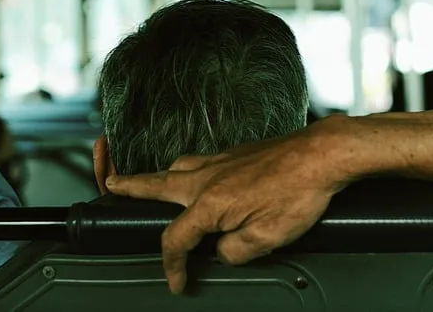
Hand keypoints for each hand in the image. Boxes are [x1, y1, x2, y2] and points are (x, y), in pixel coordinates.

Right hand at [105, 121, 348, 293]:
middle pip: (155, 184)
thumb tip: (222, 251)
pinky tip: (197, 176)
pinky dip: (187, 170)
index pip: (175, 239)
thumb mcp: (266, 238)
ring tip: (146, 183)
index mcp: (209, 202)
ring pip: (177, 168)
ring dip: (157, 177)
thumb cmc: (299, 192)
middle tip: (112, 185)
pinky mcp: (236, 152)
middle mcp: (207, 176)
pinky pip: (200, 161)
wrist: (321, 154)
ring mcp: (220, 159)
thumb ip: (234, 252)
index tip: (176, 281)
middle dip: (130, 187)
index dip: (171, 266)